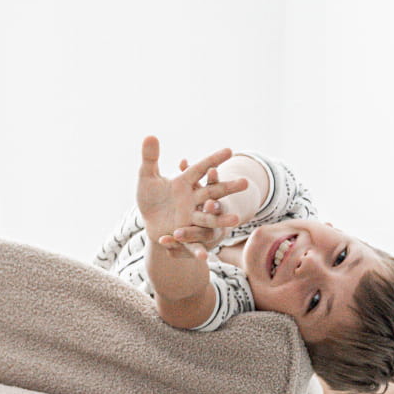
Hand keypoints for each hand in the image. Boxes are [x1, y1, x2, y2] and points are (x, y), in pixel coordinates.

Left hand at [137, 136, 249, 260]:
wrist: (150, 219)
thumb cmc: (151, 196)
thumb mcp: (147, 178)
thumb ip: (150, 158)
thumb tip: (150, 134)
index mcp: (185, 183)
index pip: (202, 168)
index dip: (214, 159)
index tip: (229, 149)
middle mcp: (193, 200)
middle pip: (213, 193)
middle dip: (228, 188)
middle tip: (246, 183)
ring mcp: (191, 218)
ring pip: (209, 219)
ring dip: (222, 220)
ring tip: (236, 220)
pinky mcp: (184, 235)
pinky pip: (193, 245)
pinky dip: (197, 251)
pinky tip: (204, 258)